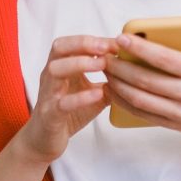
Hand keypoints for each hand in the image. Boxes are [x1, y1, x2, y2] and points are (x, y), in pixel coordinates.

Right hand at [17, 35, 117, 163]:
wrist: (45, 141)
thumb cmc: (69, 113)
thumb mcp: (93, 94)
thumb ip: (110, 81)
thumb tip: (134, 70)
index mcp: (61, 67)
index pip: (72, 43)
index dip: (93, 40)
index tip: (116, 42)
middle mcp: (51, 76)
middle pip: (59, 48)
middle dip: (83, 44)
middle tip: (106, 48)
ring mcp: (48, 95)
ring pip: (55, 70)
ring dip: (79, 63)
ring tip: (102, 65)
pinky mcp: (50, 115)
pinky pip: (61, 103)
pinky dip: (80, 97)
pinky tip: (97, 94)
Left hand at [104, 8, 180, 139]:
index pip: (165, 59)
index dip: (141, 49)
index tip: (122, 38)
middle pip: (147, 80)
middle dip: (122, 67)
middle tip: (105, 56)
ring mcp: (180, 112)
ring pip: (141, 99)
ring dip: (118, 85)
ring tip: (106, 71)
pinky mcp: (171, 124)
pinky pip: (142, 113)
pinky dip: (123, 102)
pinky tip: (113, 90)